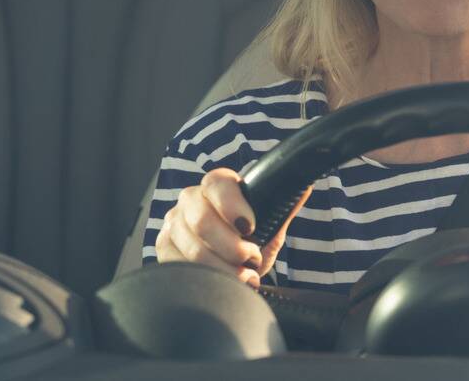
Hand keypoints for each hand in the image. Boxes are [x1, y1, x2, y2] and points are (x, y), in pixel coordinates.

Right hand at [155, 167, 310, 286]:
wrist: (230, 264)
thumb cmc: (250, 240)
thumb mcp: (268, 226)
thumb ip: (282, 209)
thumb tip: (304, 187)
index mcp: (215, 185)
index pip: (217, 184)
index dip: (233, 205)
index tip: (250, 227)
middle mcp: (189, 201)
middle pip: (201, 220)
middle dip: (232, 246)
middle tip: (252, 259)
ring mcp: (172, 225)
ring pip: (193, 250)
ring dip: (225, 268)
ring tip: (246, 277)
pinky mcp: (164, 251)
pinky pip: (182, 269)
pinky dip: (209, 280)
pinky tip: (226, 285)